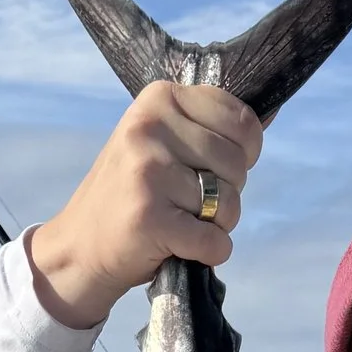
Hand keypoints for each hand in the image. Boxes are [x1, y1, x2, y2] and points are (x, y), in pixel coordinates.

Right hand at [25, 81, 262, 328]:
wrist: (79, 247)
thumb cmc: (132, 192)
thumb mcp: (163, 141)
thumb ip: (211, 126)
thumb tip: (272, 107)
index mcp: (159, 98)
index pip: (242, 121)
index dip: (244, 153)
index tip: (213, 168)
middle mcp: (150, 127)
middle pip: (238, 165)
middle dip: (226, 193)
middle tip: (187, 202)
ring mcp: (148, 172)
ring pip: (230, 205)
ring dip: (216, 226)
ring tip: (180, 222)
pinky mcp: (149, 217)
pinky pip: (214, 242)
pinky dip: (208, 253)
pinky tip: (179, 246)